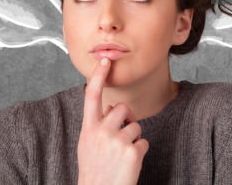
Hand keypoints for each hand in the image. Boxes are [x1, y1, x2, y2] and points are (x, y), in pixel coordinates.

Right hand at [77, 58, 147, 184]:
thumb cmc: (95, 170)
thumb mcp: (88, 145)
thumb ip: (97, 125)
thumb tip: (111, 108)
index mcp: (88, 129)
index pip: (92, 96)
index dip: (99, 77)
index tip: (105, 61)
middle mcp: (102, 131)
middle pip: (122, 108)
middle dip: (127, 118)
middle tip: (122, 135)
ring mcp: (117, 141)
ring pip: (136, 126)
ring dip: (133, 139)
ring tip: (122, 156)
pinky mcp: (133, 152)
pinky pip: (144, 142)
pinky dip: (140, 152)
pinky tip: (129, 164)